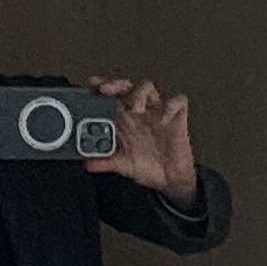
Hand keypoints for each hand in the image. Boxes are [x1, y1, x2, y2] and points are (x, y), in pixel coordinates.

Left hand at [95, 77, 197, 202]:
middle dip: (116, 84)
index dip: (101, 87)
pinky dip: (171, 107)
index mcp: (124, 120)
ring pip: (149, 88)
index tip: (92, 85)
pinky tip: (163, 119)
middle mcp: (139, 112)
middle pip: (127, 87)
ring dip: (139, 93)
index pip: (111, 97)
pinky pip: (178, 102)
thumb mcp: (123, 166)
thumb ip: (106, 163)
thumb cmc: (148, 167)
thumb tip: (88, 163)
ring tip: (136, 107)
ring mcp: (158, 112)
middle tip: (107, 90)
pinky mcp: (177, 118)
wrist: (171, 180)